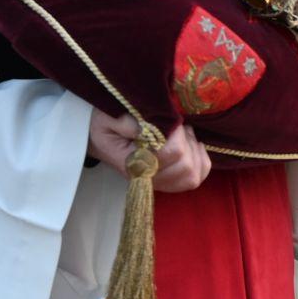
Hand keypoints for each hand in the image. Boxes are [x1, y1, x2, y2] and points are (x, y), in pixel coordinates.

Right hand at [87, 110, 209, 192]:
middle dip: (187, 141)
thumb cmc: (104, 124)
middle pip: (186, 166)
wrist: (97, 136)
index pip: (171, 152)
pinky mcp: (168, 180)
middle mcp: (147, 178)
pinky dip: (200, 160)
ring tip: (182, 134)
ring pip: (193, 175)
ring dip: (194, 150)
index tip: (166, 118)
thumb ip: (128, 122)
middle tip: (176, 126)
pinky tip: (191, 145)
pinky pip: (196, 178)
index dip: (176, 132)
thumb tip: (152, 130)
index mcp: (132, 162)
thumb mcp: (109, 116)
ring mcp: (159, 182)